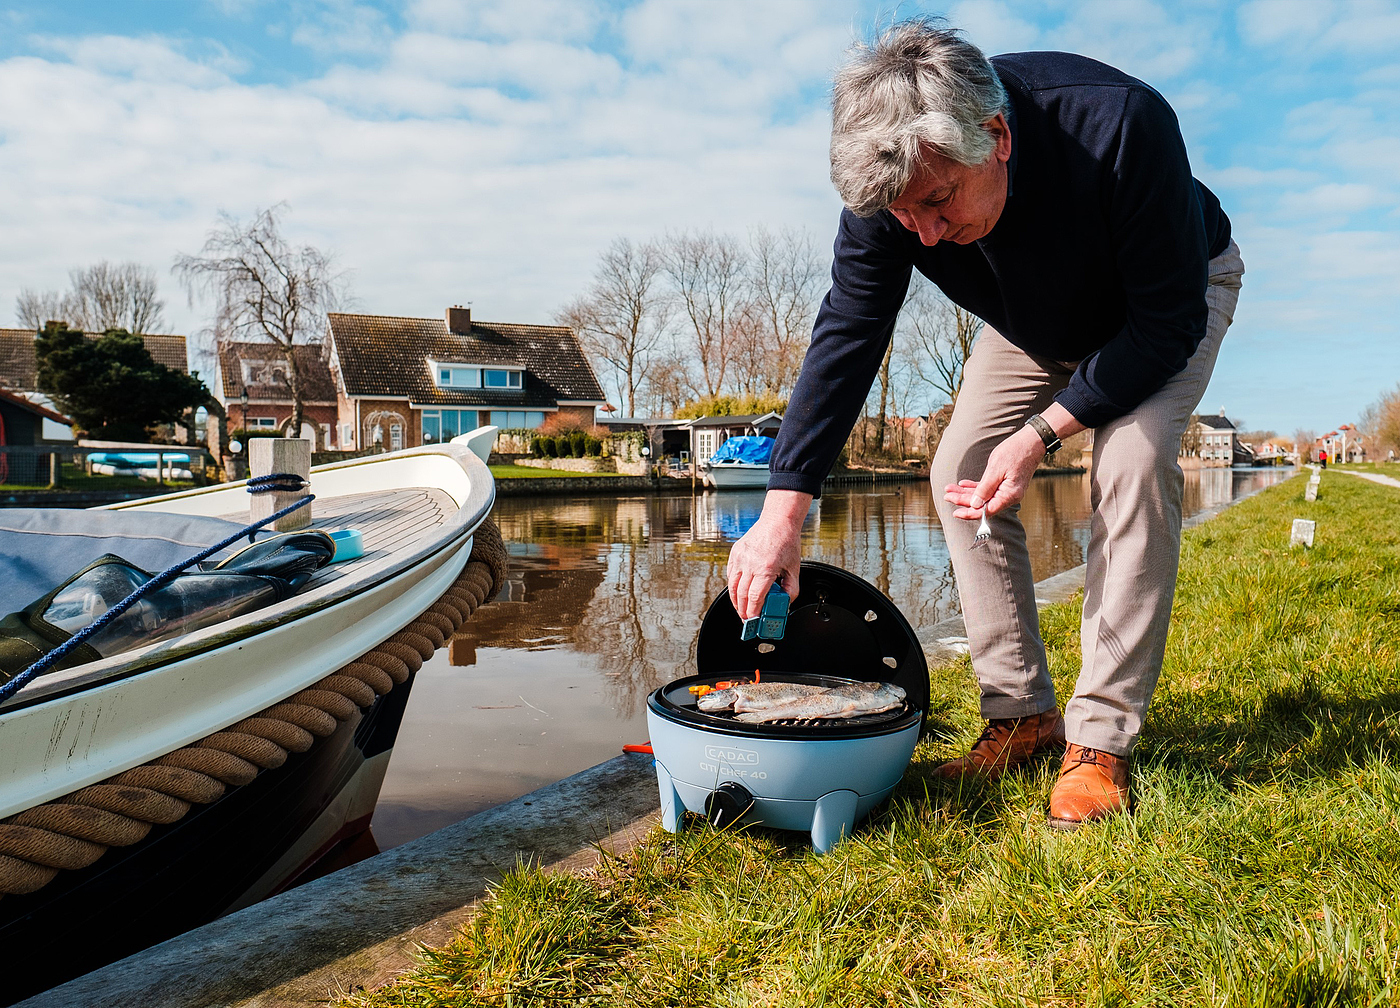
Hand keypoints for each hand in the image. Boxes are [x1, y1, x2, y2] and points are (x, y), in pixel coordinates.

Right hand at [727, 489, 810, 618]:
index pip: (755, 597)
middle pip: (742, 595)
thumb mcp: (794, 569)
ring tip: (742, 610)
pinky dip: (734, 587)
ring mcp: (740, 557)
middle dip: (743, 611)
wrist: (777, 521)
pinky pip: (731, 575)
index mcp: (766, 567)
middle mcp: (750, 562)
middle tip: (747, 620)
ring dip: (736, 601)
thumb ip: (791, 590)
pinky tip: (739, 593)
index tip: (754, 620)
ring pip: (733, 586)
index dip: (753, 612)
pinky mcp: (735, 553)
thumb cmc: (786, 542)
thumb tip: (783, 605)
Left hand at [943, 426, 1043, 518]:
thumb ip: (985, 488)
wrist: (1031, 440)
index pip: (987, 511)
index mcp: (1009, 495)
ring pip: (982, 496)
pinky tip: (962, 484)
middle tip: (946, 495)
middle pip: (982, 504)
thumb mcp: (996, 469)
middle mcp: (1008, 496)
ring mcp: (1007, 490)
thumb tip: (975, 505)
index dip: (970, 513)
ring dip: (966, 493)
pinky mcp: (1004, 483)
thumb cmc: (1015, 452)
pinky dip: (975, 487)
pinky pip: (987, 488)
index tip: (955, 513)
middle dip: (963, 500)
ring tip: (950, 489)